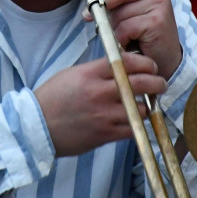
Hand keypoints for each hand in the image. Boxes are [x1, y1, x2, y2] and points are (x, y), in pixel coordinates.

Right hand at [35, 53, 166, 156]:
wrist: (36, 127)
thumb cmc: (52, 98)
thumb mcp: (73, 74)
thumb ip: (97, 70)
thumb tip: (121, 68)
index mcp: (90, 74)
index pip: (126, 62)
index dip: (144, 63)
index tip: (150, 65)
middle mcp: (100, 92)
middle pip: (140, 83)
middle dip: (156, 82)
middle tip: (160, 83)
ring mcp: (104, 115)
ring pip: (140, 108)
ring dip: (146, 105)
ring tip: (146, 103)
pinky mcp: (105, 134)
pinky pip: (132, 128)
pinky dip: (137, 123)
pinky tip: (135, 119)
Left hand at [84, 0, 183, 79]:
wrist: (164, 60)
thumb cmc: (143, 37)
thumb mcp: (128, 14)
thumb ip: (115, 2)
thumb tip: (91, 3)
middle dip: (101, 5)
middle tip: (87, 16)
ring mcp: (158, 4)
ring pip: (119, 13)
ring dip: (115, 29)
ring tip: (127, 37)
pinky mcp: (156, 20)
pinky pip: (125, 27)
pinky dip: (122, 38)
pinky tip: (130, 43)